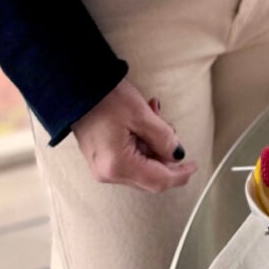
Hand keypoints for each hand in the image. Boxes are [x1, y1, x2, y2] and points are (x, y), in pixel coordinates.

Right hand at [72, 79, 197, 192]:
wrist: (74, 88)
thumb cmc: (106, 99)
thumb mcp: (141, 115)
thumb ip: (163, 138)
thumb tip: (178, 155)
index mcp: (118, 166)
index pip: (158, 181)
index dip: (180, 174)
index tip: (194, 165)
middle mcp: (108, 173)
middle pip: (150, 176)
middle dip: (165, 154)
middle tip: (167, 124)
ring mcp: (102, 168)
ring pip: (142, 165)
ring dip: (154, 144)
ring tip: (153, 113)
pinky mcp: (101, 159)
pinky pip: (130, 158)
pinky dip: (142, 142)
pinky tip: (143, 119)